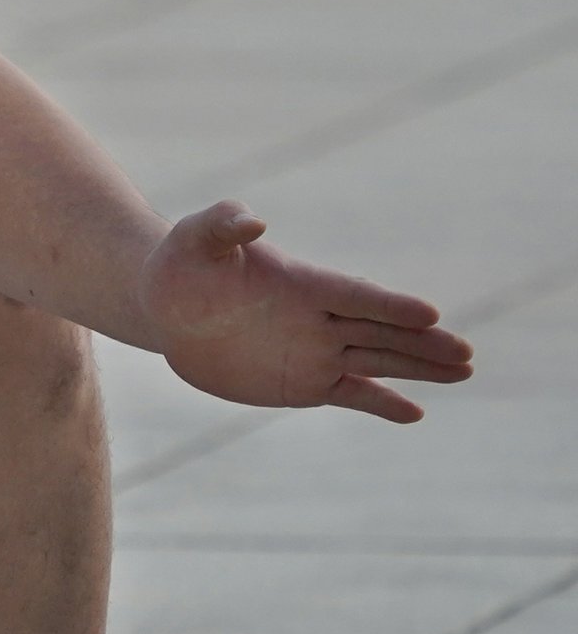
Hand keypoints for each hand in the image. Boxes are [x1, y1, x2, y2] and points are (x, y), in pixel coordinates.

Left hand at [141, 202, 472, 423]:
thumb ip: (224, 224)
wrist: (168, 306)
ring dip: (419, 368)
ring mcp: (316, 350)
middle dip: (423, 343)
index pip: (354, 295)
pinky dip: (381, 403)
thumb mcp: (195, 238)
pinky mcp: (304, 381)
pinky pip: (351, 392)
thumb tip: (253, 220)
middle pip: (381, 330)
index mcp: (302, 283)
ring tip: (464, 371)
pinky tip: (415, 413)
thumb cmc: (184, 263)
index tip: (430, 314)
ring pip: (378, 360)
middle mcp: (319, 318)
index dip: (389, 306)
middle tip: (465, 353)